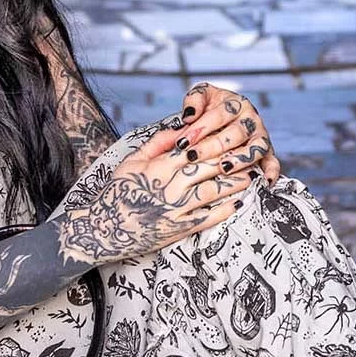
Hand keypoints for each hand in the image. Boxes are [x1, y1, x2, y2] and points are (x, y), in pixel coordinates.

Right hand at [52, 121, 264, 264]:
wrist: (103, 230)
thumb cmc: (117, 191)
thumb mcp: (131, 161)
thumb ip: (157, 143)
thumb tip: (182, 127)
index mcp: (157, 167)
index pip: (194, 148)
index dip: (215, 140)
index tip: (233, 133)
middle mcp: (168, 186)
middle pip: (208, 167)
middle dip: (233, 158)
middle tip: (252, 151)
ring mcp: (174, 209)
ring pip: (212, 190)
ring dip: (235, 182)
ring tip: (252, 175)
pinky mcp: (178, 229)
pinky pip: (207, 218)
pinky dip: (225, 210)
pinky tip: (240, 203)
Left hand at [176, 83, 282, 185]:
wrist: (225, 119)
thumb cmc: (211, 108)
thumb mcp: (202, 97)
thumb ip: (193, 101)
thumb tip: (188, 116)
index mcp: (236, 104)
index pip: (219, 115)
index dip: (200, 128)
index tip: (182, 141)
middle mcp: (251, 119)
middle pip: (236, 133)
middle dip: (213, 146)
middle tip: (193, 156)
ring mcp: (261, 136)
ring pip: (256, 148)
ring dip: (240, 159)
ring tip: (223, 168)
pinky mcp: (268, 153)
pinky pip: (273, 163)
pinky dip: (271, 172)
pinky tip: (264, 182)